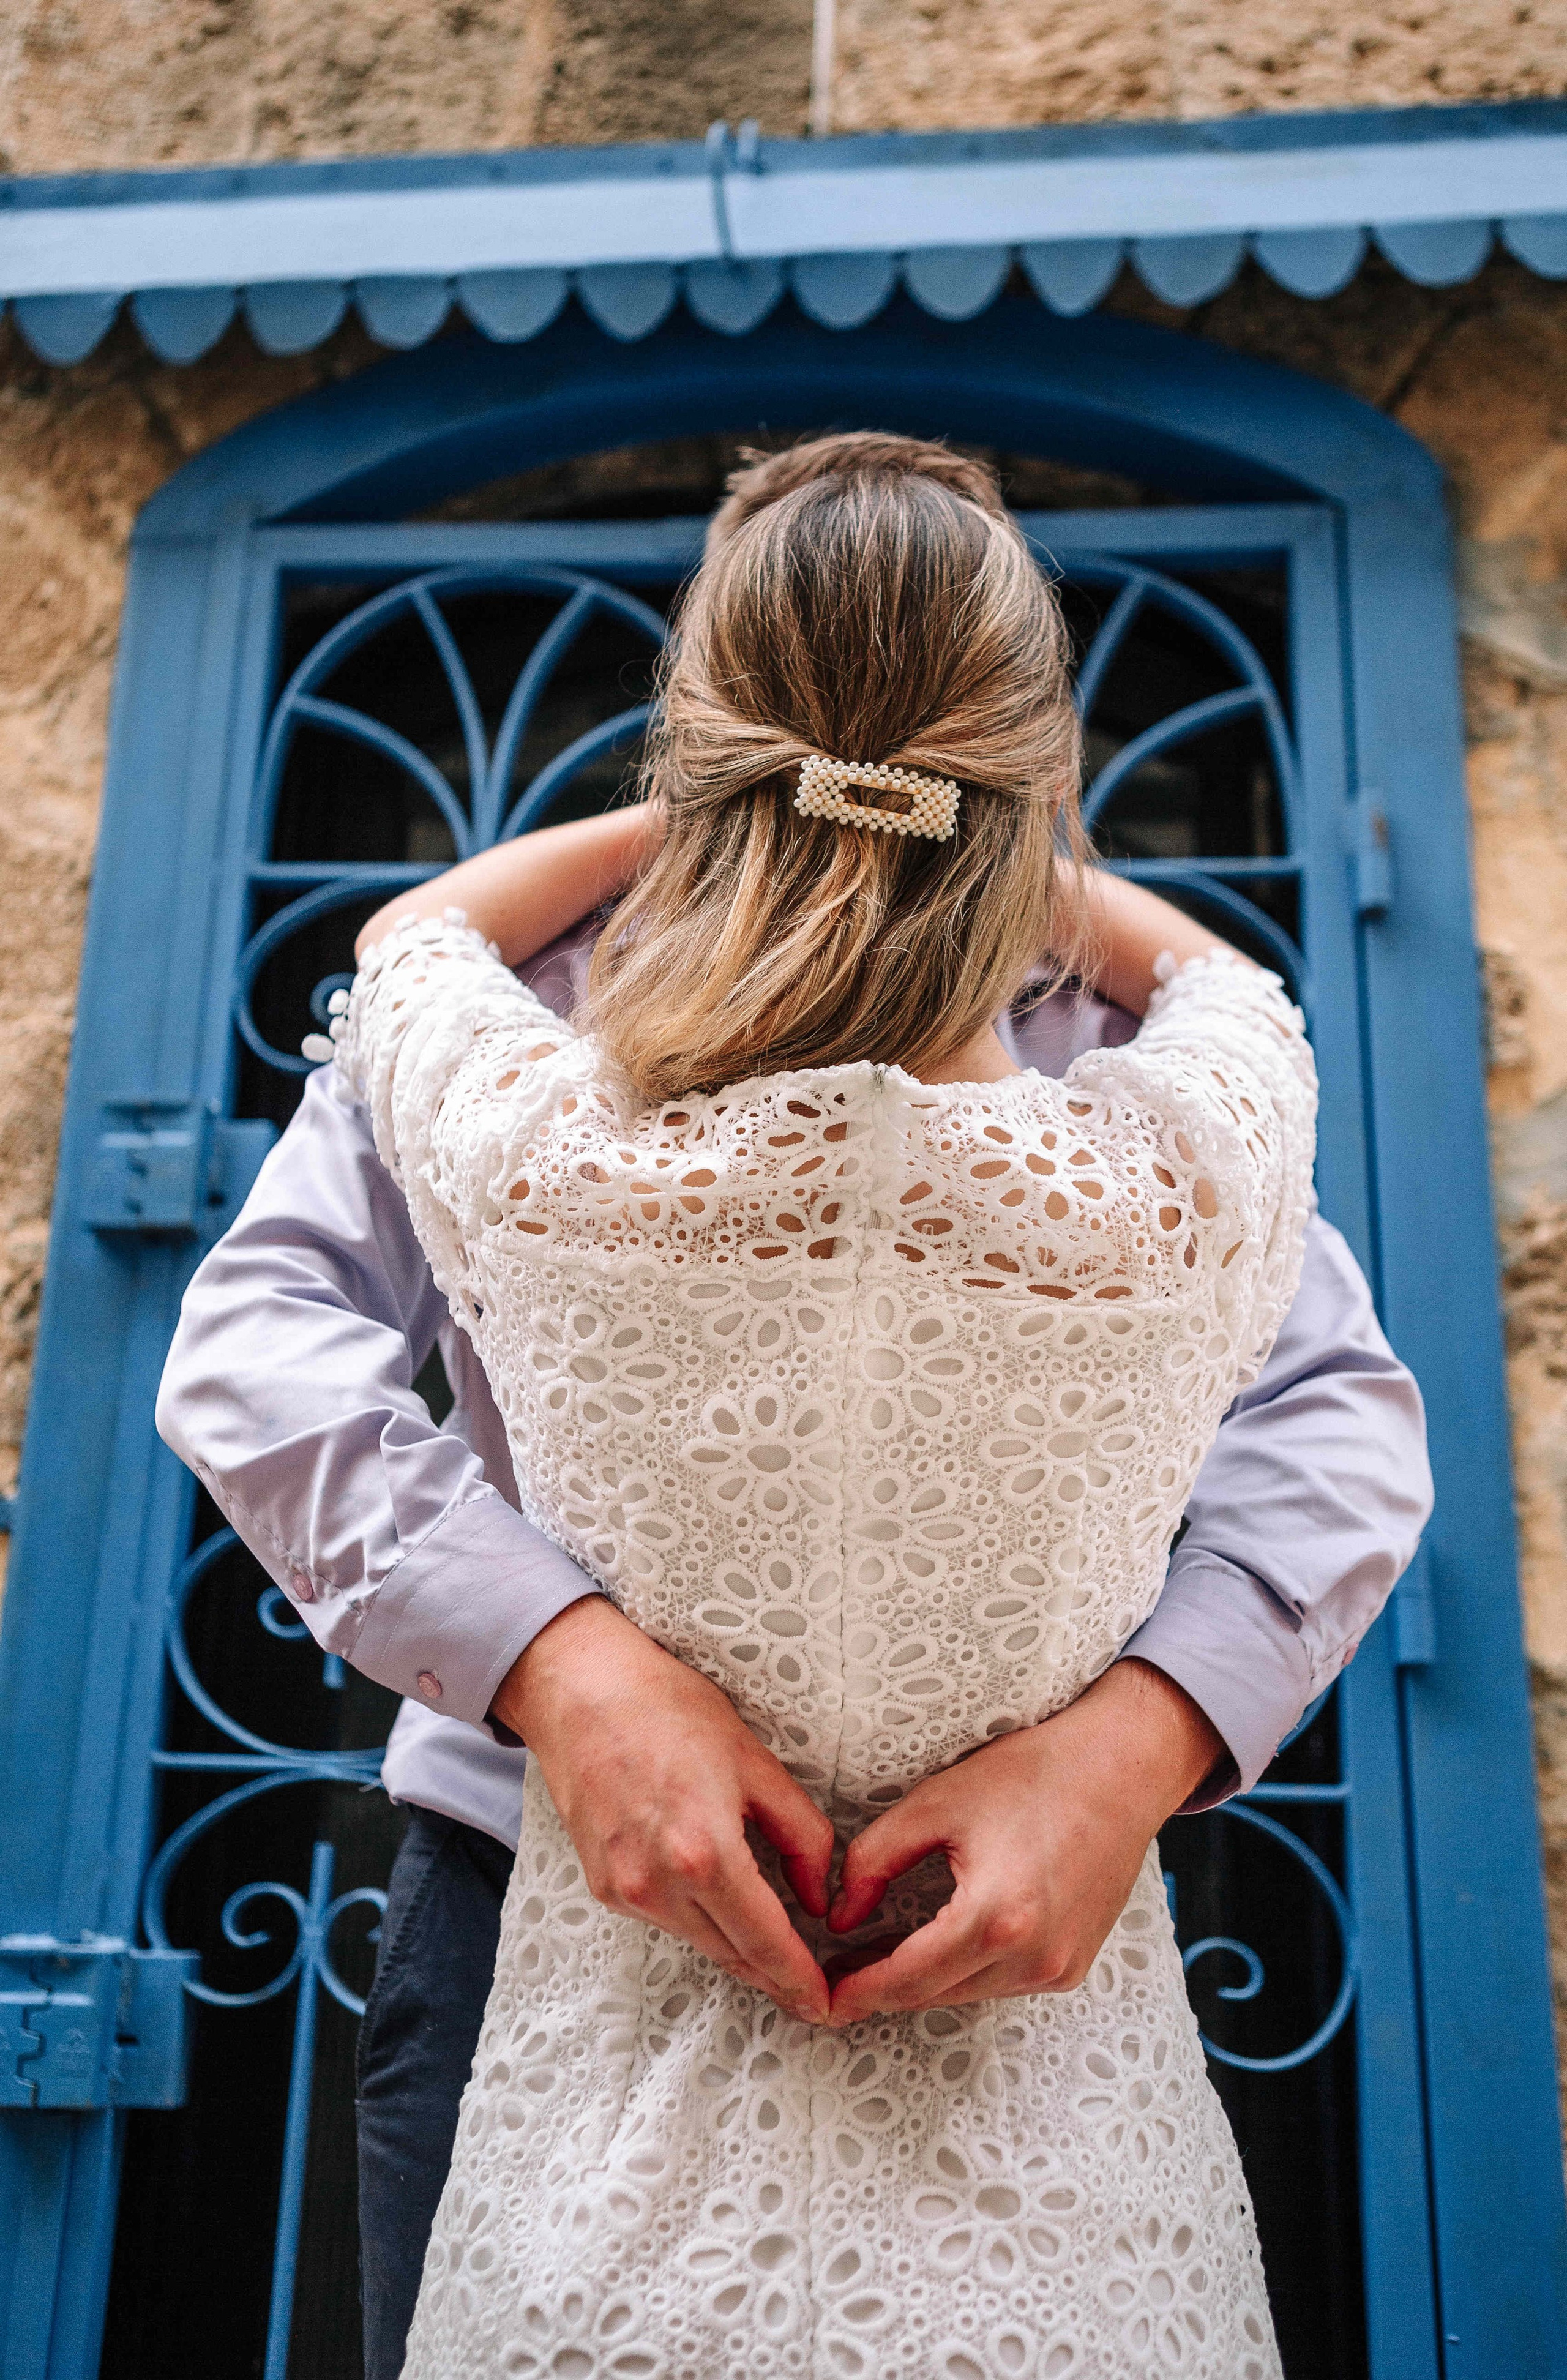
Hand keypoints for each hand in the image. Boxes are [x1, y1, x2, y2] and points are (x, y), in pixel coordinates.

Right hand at [492, 1595, 834, 2021]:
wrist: (579, 1690)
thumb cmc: (668, 1709)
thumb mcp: (755, 1761)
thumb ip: (801, 1833)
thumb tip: (818, 1895)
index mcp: (705, 1854)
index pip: (765, 1941)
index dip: (799, 1980)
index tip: (825, 2006)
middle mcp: (658, 1885)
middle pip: (733, 1955)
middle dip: (775, 1977)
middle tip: (811, 1991)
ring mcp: (624, 1891)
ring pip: (699, 1941)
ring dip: (739, 1952)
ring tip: (776, 1954)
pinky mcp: (603, 1887)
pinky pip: (665, 1920)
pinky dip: (699, 1923)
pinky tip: (721, 1910)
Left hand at [822, 1658, 1222, 2026]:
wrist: (1119, 1769)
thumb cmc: (1030, 1774)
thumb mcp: (935, 1802)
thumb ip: (874, 1860)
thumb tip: (841, 1916)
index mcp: (995, 1916)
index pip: (908, 1977)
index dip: (859, 1991)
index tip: (822, 1997)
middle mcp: (1033, 1956)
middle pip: (934, 1993)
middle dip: (882, 1989)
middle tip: (835, 1974)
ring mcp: (1059, 1967)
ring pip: (966, 1993)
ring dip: (922, 1982)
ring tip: (874, 1958)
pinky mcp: (1073, 1965)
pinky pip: (1001, 1982)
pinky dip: (963, 1972)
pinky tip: (934, 1947)